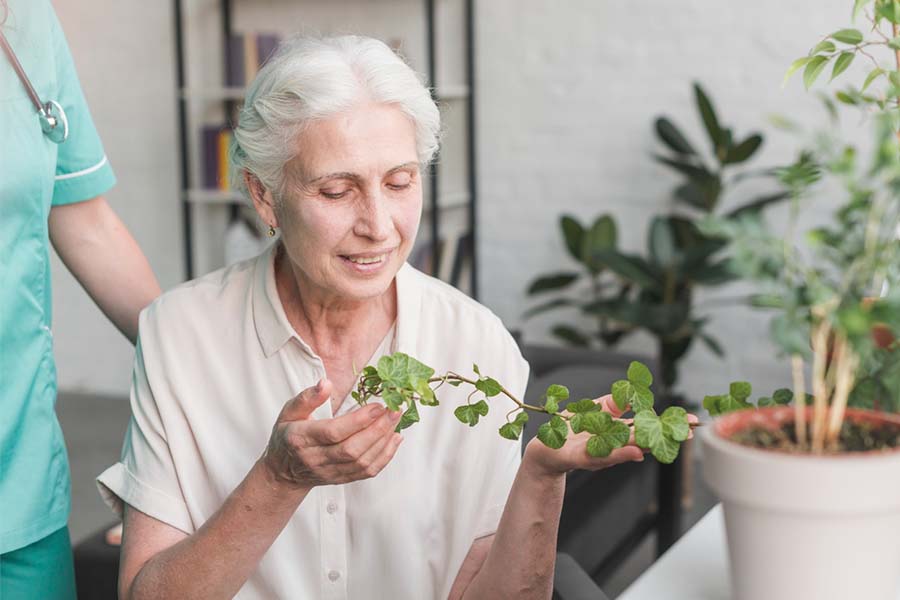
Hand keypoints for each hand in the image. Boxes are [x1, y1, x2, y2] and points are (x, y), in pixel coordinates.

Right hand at [262, 379, 403, 489]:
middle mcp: (315, 459)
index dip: (358, 420)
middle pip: (352, 449)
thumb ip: (307, 397)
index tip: (378, 406)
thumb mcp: (289, 412)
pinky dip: (385, 456)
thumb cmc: (287, 436)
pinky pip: (367, 472)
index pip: (333, 432)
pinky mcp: (342, 479)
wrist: (283, 472)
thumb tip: (325, 383)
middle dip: (378, 429)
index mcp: (300, 439)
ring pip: (362, 462)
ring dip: (384, 441)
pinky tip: (394, 438)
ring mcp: (329, 472)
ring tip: (396, 420)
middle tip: (395, 410)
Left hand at [523, 394, 698, 477]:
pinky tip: (635, 451)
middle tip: (687, 432)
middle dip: (666, 436)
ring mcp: (599, 453)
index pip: (650, 428)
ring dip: (647, 444)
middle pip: (644, 440)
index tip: (692, 421)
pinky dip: (618, 454)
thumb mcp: (597, 410)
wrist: (546, 447)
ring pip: (626, 449)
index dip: (670, 425)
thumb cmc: (573, 430)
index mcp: (620, 432)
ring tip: (667, 438)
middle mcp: (614, 445)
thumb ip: (618, 403)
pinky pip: (600, 456)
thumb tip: (639, 396)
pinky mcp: (580, 458)